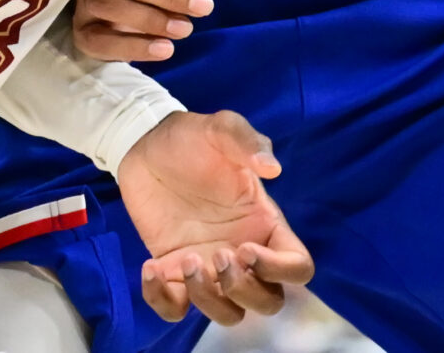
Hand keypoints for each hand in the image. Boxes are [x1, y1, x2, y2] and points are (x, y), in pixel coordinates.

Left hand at [118, 111, 313, 325]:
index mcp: (264, 223)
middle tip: (215, 256)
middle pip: (268, 302)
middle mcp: (242, 252)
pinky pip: (176, 309)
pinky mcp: (173, 271)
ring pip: (228, 314)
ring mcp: (208, 266)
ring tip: (185, 262)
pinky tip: (151, 269)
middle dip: (244, 290)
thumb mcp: (221, 129)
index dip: (279, 270)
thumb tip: (272, 168)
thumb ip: (248, 142)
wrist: (145, 144)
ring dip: (210, 301)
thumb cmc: (191, 138)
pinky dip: (164, 301)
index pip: (297, 267)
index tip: (245, 248)